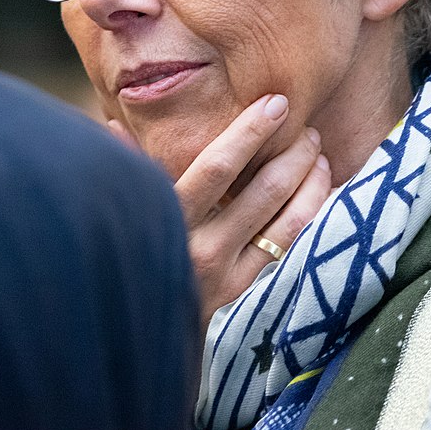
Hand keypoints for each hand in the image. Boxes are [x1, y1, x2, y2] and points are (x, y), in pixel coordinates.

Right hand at [111, 94, 331, 325]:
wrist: (138, 325)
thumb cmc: (128, 250)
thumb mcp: (124, 206)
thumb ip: (126, 166)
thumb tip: (112, 124)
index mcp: (170, 216)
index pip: (218, 166)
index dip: (251, 132)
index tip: (275, 104)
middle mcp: (201, 246)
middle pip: (264, 189)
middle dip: (292, 152)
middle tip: (307, 127)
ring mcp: (226, 271)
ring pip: (287, 217)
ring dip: (309, 179)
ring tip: (316, 152)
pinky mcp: (244, 288)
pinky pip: (289, 243)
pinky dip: (310, 210)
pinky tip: (318, 188)